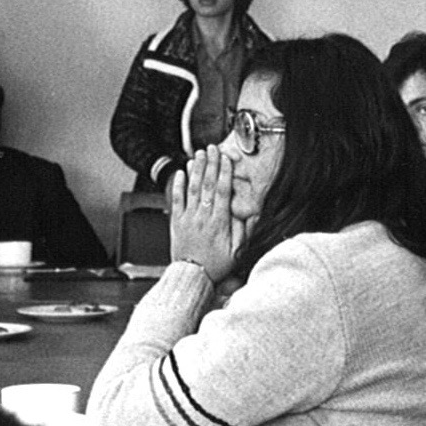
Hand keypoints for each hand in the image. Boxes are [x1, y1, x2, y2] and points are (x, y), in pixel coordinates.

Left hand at [168, 146, 236, 283]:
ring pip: (192, 189)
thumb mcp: (237, 251)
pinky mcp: (176, 222)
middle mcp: (202, 218)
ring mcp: (188, 218)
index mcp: (218, 223)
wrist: (192, 277)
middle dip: (210, 164)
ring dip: (196, 169)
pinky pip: (176, 200)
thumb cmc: (215, 266)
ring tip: (199, 154)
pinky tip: (181, 172)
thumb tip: (249, 214)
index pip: (221, 192)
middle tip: (212, 148)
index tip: (226, 159)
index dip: (224, 173)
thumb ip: (243, 231)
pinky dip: (178, 185)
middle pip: (206, 185)